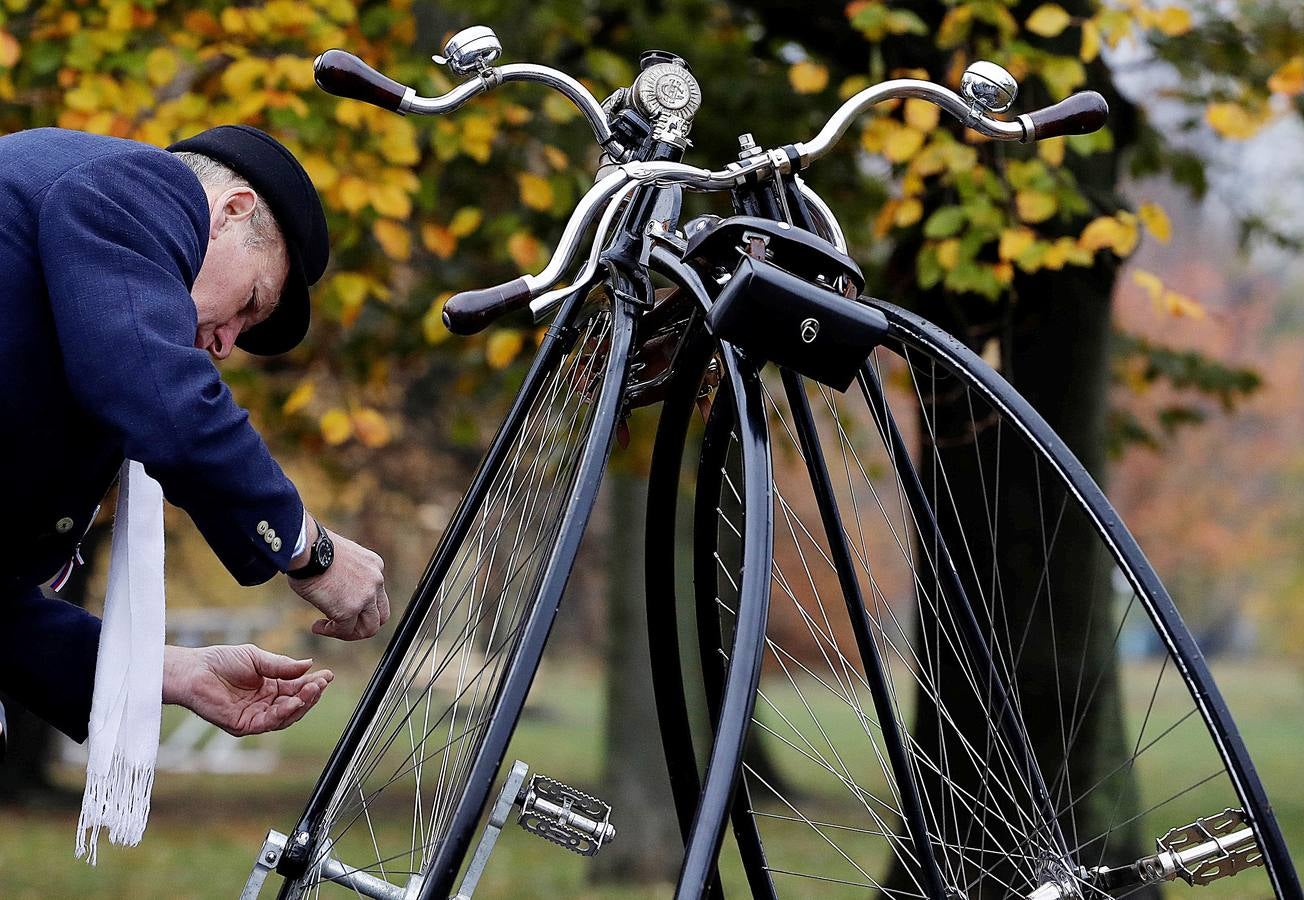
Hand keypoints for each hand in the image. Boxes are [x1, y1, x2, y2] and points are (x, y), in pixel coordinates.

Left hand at [162, 644, 333, 736]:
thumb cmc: (220, 661)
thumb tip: (309, 665)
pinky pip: (269, 723)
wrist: (194, 670)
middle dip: (311, 694)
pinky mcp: (243, 725)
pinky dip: (284, 713)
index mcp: (270, 687)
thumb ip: (282, 665)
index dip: (313, 683)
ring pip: (286, 716)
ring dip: (302, 704)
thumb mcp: (257, 658)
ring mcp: (255, 716)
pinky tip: (294, 701)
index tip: (328, 675)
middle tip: (322, 682)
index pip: (297, 689)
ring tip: (313, 690)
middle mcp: (265, 704)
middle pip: (296, 704)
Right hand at [289, 519, 389, 640]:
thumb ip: (348, 574)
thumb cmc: (313, 548)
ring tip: (329, 628)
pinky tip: (317, 626)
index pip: (377, 595)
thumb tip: (338, 589)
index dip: (361, 606)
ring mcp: (365, 596)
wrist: (305, 547)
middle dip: (361, 623)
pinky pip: (345, 631)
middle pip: (380, 614)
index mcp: (374, 566)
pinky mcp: (350, 609)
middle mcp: (376, 580)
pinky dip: (331, 632)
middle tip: (341, 625)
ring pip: (369, 628)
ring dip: (349, 633)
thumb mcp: (341, 557)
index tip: (341, 606)